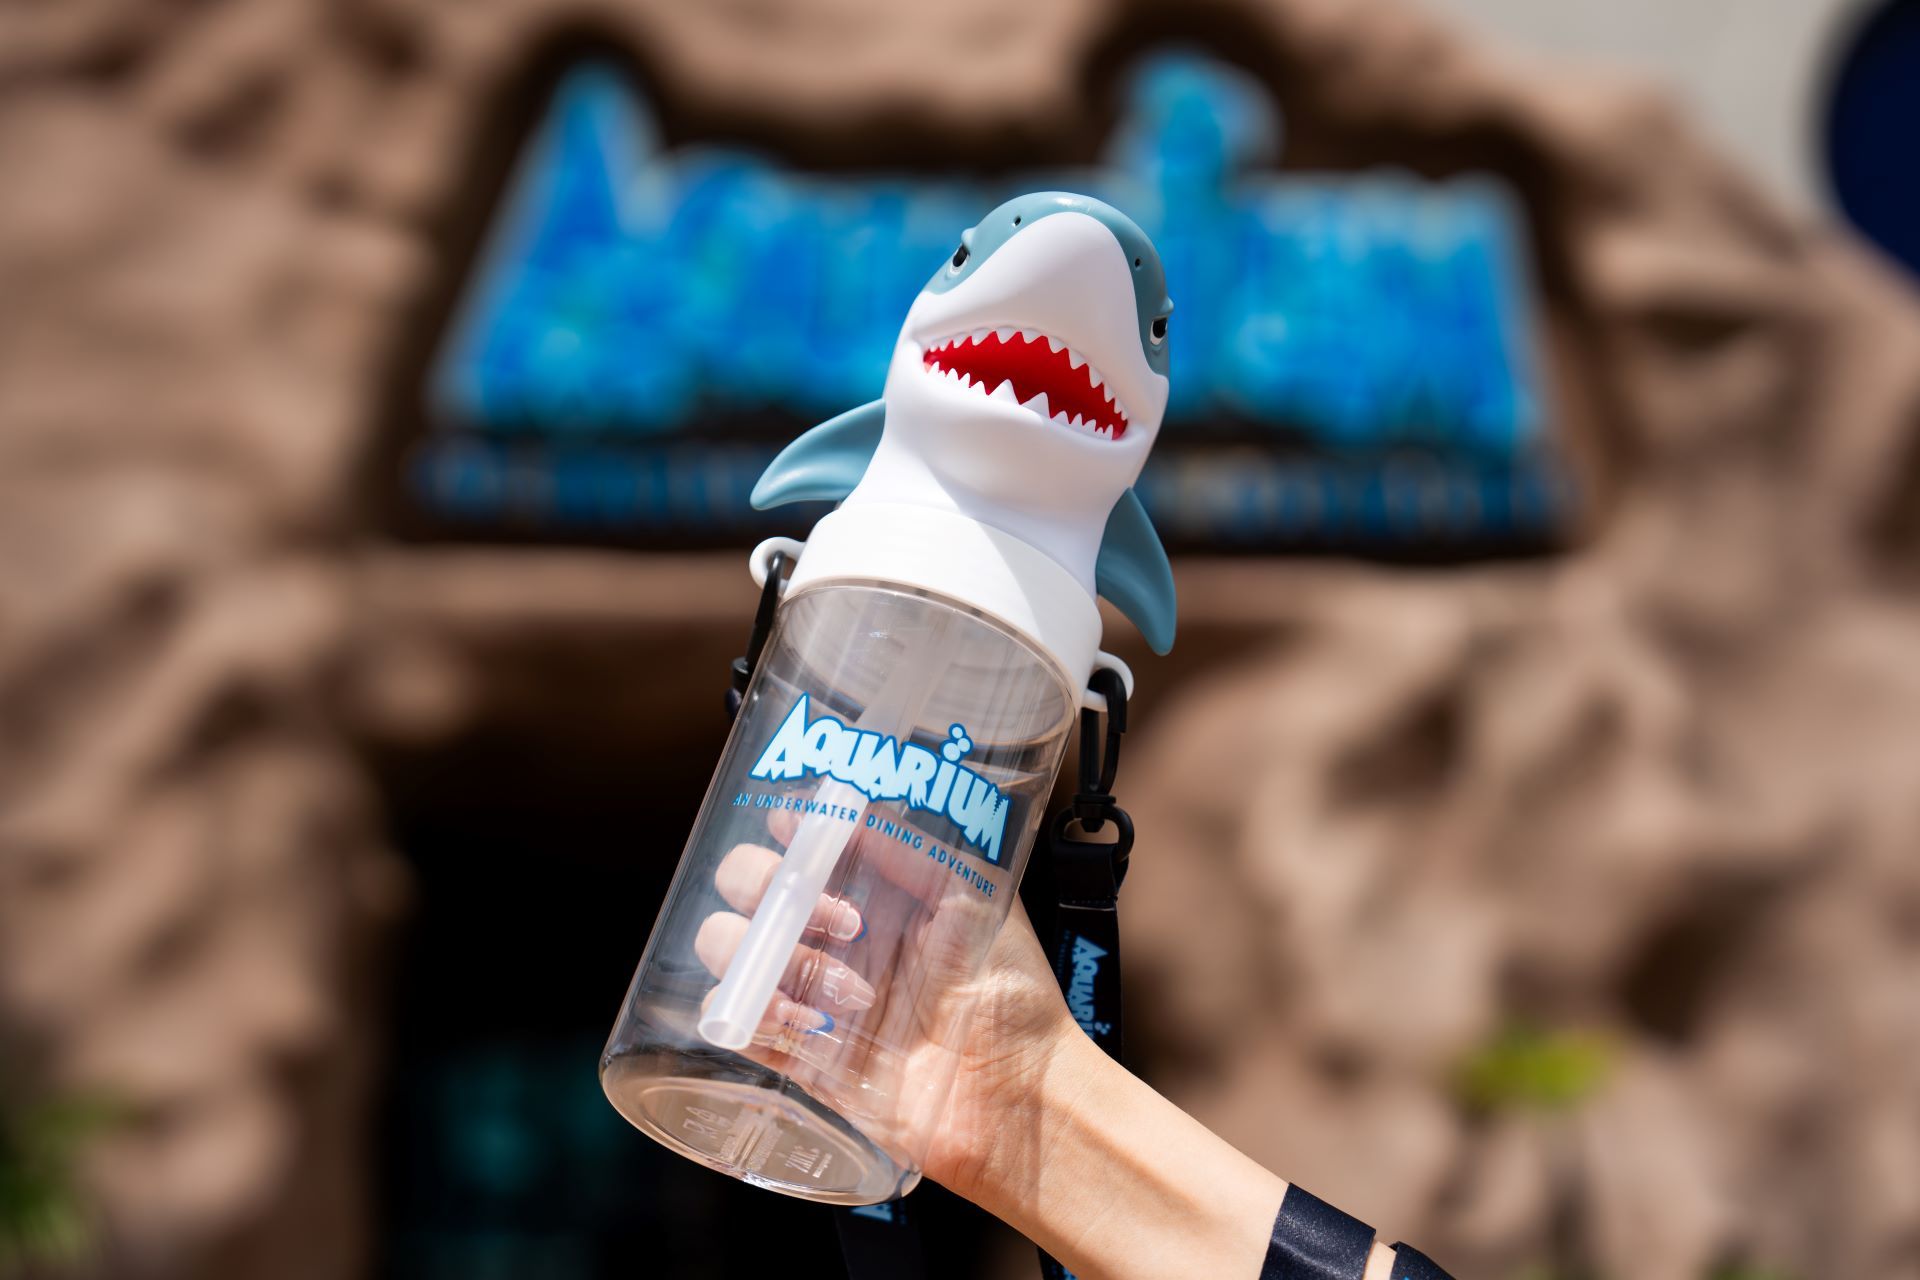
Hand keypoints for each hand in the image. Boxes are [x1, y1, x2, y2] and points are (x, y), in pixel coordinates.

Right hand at [690, 800, 1081, 1199]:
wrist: (1017, 1096)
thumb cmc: (1011, 993)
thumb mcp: (973, 896)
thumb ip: (911, 847)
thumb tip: (848, 807)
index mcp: (872, 893)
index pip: (799, 844)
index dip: (785, 830)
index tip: (793, 827)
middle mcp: (831, 937)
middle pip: (743, 886)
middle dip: (766, 886)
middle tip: (839, 920)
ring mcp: (808, 992)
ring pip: (725, 947)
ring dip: (773, 955)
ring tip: (849, 991)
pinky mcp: (796, 1052)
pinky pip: (732, 1018)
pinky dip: (754, 1011)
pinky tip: (815, 1024)